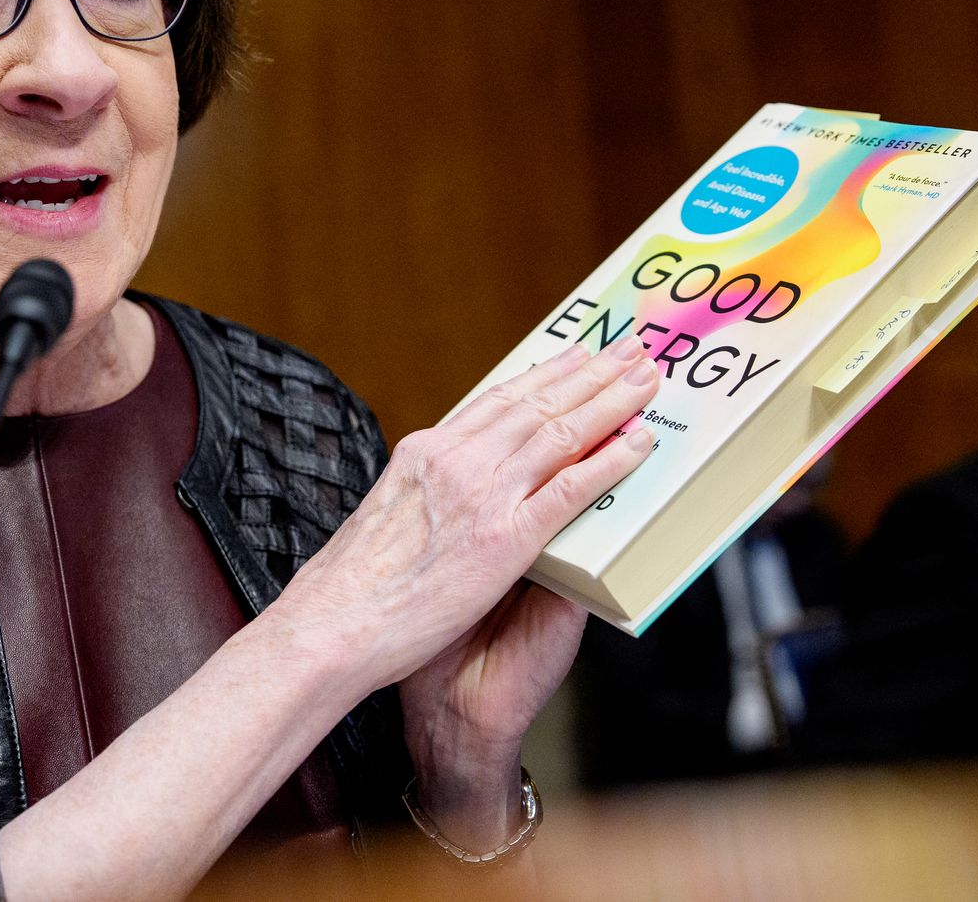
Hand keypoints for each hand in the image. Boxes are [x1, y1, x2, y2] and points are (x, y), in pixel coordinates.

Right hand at [270, 337, 658, 705]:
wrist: (332, 626)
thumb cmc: (350, 590)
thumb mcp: (385, 519)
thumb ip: (423, 498)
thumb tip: (444, 498)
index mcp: (424, 453)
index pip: (496, 401)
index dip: (543, 376)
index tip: (574, 357)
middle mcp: (455, 460)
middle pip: (536, 404)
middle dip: (589, 374)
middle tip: (629, 350)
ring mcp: (481, 495)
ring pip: (560, 432)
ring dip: (610, 401)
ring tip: (645, 379)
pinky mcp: (504, 538)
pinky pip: (570, 489)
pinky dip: (609, 462)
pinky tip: (638, 444)